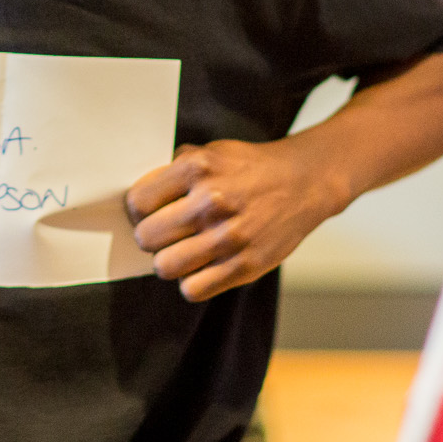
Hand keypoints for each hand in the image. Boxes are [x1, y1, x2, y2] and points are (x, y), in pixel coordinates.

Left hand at [125, 138, 349, 302]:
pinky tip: (201, 266)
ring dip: (168, 261)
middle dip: (150, 236)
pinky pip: (193, 289)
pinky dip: (192, 282)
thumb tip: (138, 197)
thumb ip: (174, 169)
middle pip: (146, 237)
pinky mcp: (245, 266)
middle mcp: (212, 202)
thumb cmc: (250, 167)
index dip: (138, 210)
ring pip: (165, 267)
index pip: (138, 202)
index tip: (146, 212)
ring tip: (181, 251)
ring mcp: (229, 236)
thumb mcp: (211, 152)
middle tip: (163, 233)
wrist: (304, 182)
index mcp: (198, 168)